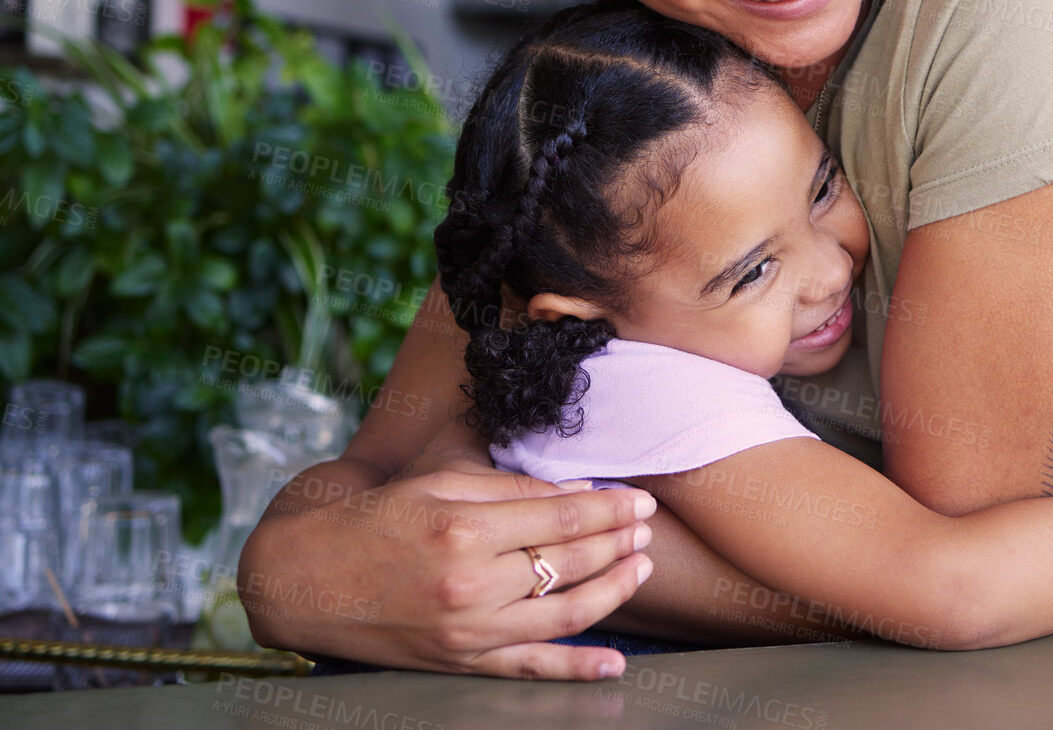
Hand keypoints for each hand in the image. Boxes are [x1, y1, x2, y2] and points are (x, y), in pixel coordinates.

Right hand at [240, 464, 655, 679]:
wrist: (302, 576)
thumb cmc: (372, 516)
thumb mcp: (437, 483)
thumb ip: (511, 489)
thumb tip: (579, 495)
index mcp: (463, 529)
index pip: (561, 519)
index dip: (610, 509)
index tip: (640, 499)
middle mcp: (470, 585)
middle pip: (569, 565)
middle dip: (619, 542)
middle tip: (649, 526)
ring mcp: (466, 632)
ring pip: (563, 616)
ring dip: (613, 591)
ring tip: (643, 566)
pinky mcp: (459, 663)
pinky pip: (529, 670)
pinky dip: (576, 670)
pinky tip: (614, 663)